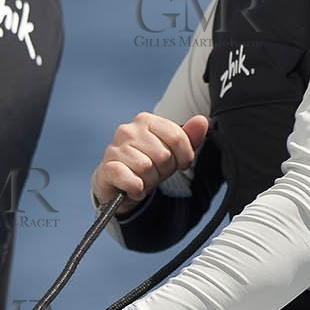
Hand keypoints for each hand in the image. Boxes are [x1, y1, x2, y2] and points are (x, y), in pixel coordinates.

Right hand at [90, 113, 208, 214]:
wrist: (120, 184)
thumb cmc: (147, 164)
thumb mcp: (172, 152)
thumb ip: (188, 137)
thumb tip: (202, 121)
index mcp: (146, 121)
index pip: (178, 137)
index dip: (184, 156)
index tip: (178, 163)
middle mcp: (128, 130)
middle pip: (163, 154)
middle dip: (164, 170)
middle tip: (155, 172)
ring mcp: (115, 148)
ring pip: (146, 168)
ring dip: (150, 180)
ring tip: (143, 179)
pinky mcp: (107, 168)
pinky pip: (131, 180)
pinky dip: (137, 189)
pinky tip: (135, 189)